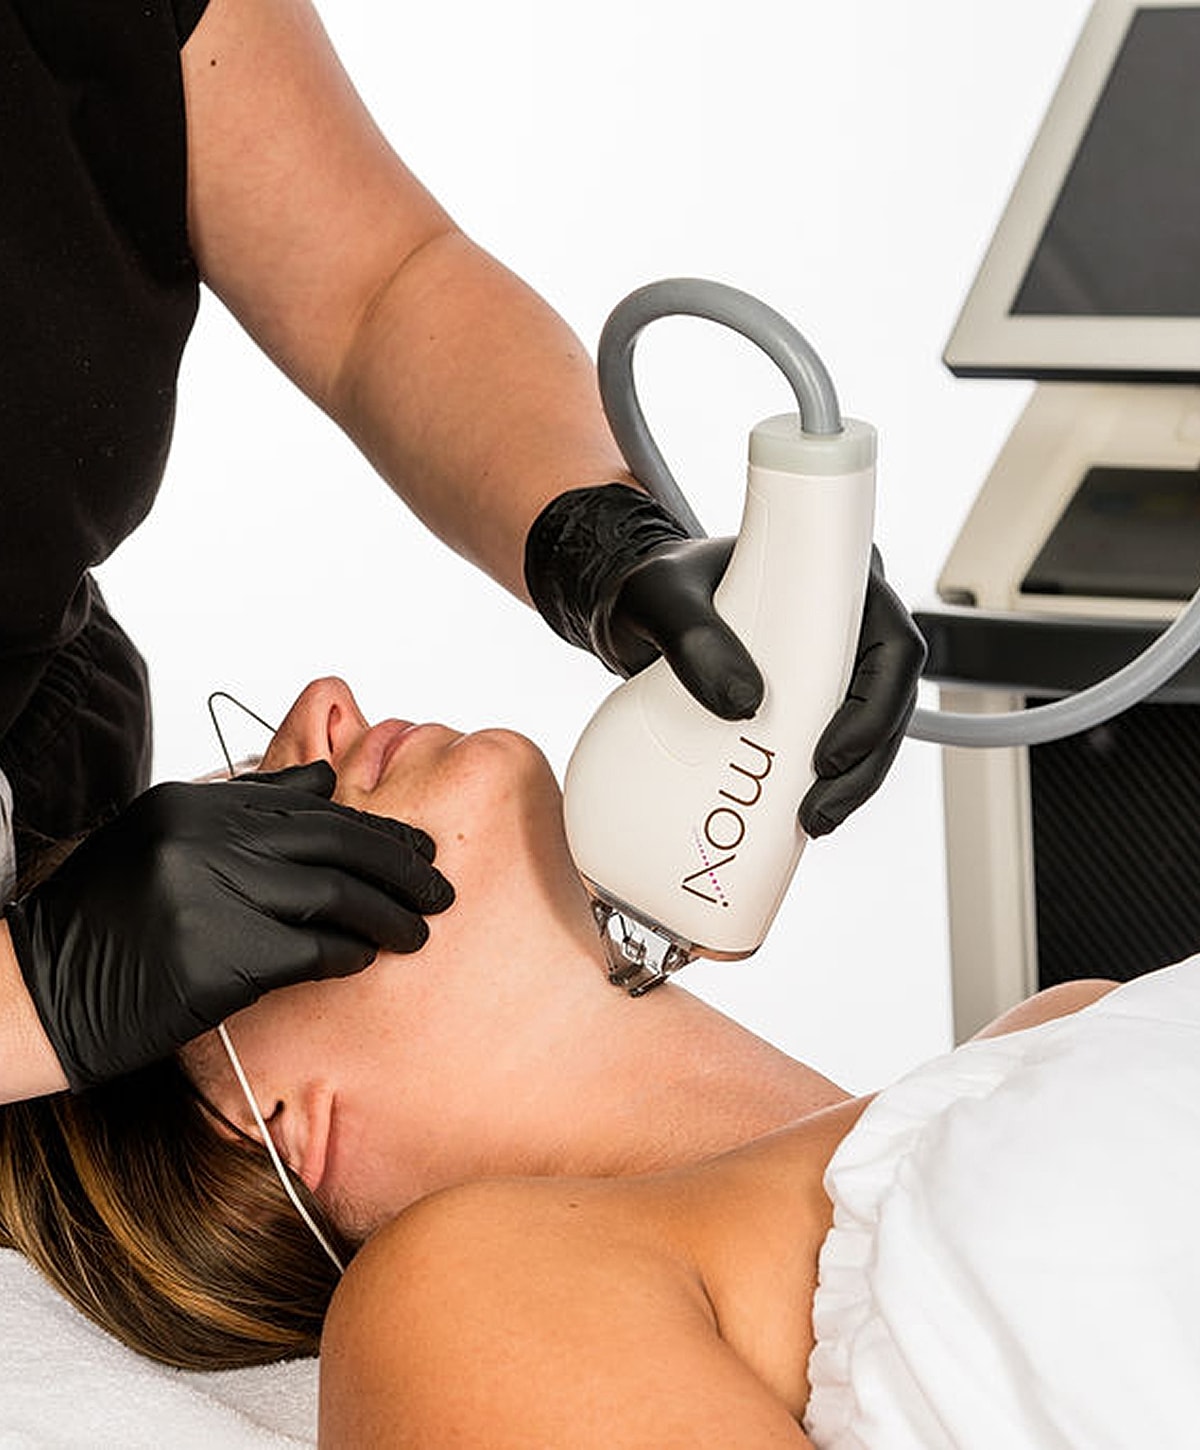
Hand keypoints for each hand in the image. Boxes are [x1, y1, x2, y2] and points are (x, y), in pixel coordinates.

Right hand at [2, 761, 453, 1089]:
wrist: (43, 986)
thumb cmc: (107, 915)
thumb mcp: (166, 834)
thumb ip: (248, 805)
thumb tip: (328, 780)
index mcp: (198, 804)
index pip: (315, 806)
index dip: (376, 827)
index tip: (415, 844)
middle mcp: (208, 840)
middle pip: (336, 843)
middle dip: (400, 864)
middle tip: (438, 885)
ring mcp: (212, 897)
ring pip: (335, 895)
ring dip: (388, 913)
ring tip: (418, 929)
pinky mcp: (218, 959)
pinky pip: (310, 949)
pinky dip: (348, 952)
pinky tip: (366, 956)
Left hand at [526, 485, 925, 835]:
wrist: (630, 617)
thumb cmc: (658, 586)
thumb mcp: (659, 597)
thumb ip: (692, 634)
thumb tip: (742, 703)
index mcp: (832, 587)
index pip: (892, 643)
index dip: (879, 705)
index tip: (828, 754)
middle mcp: (839, 631)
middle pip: (887, 701)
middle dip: (865, 766)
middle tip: (818, 812)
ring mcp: (823, 672)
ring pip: (867, 735)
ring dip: (850, 786)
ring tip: (812, 823)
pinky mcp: (799, 709)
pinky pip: (826, 749)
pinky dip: (819, 786)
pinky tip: (795, 820)